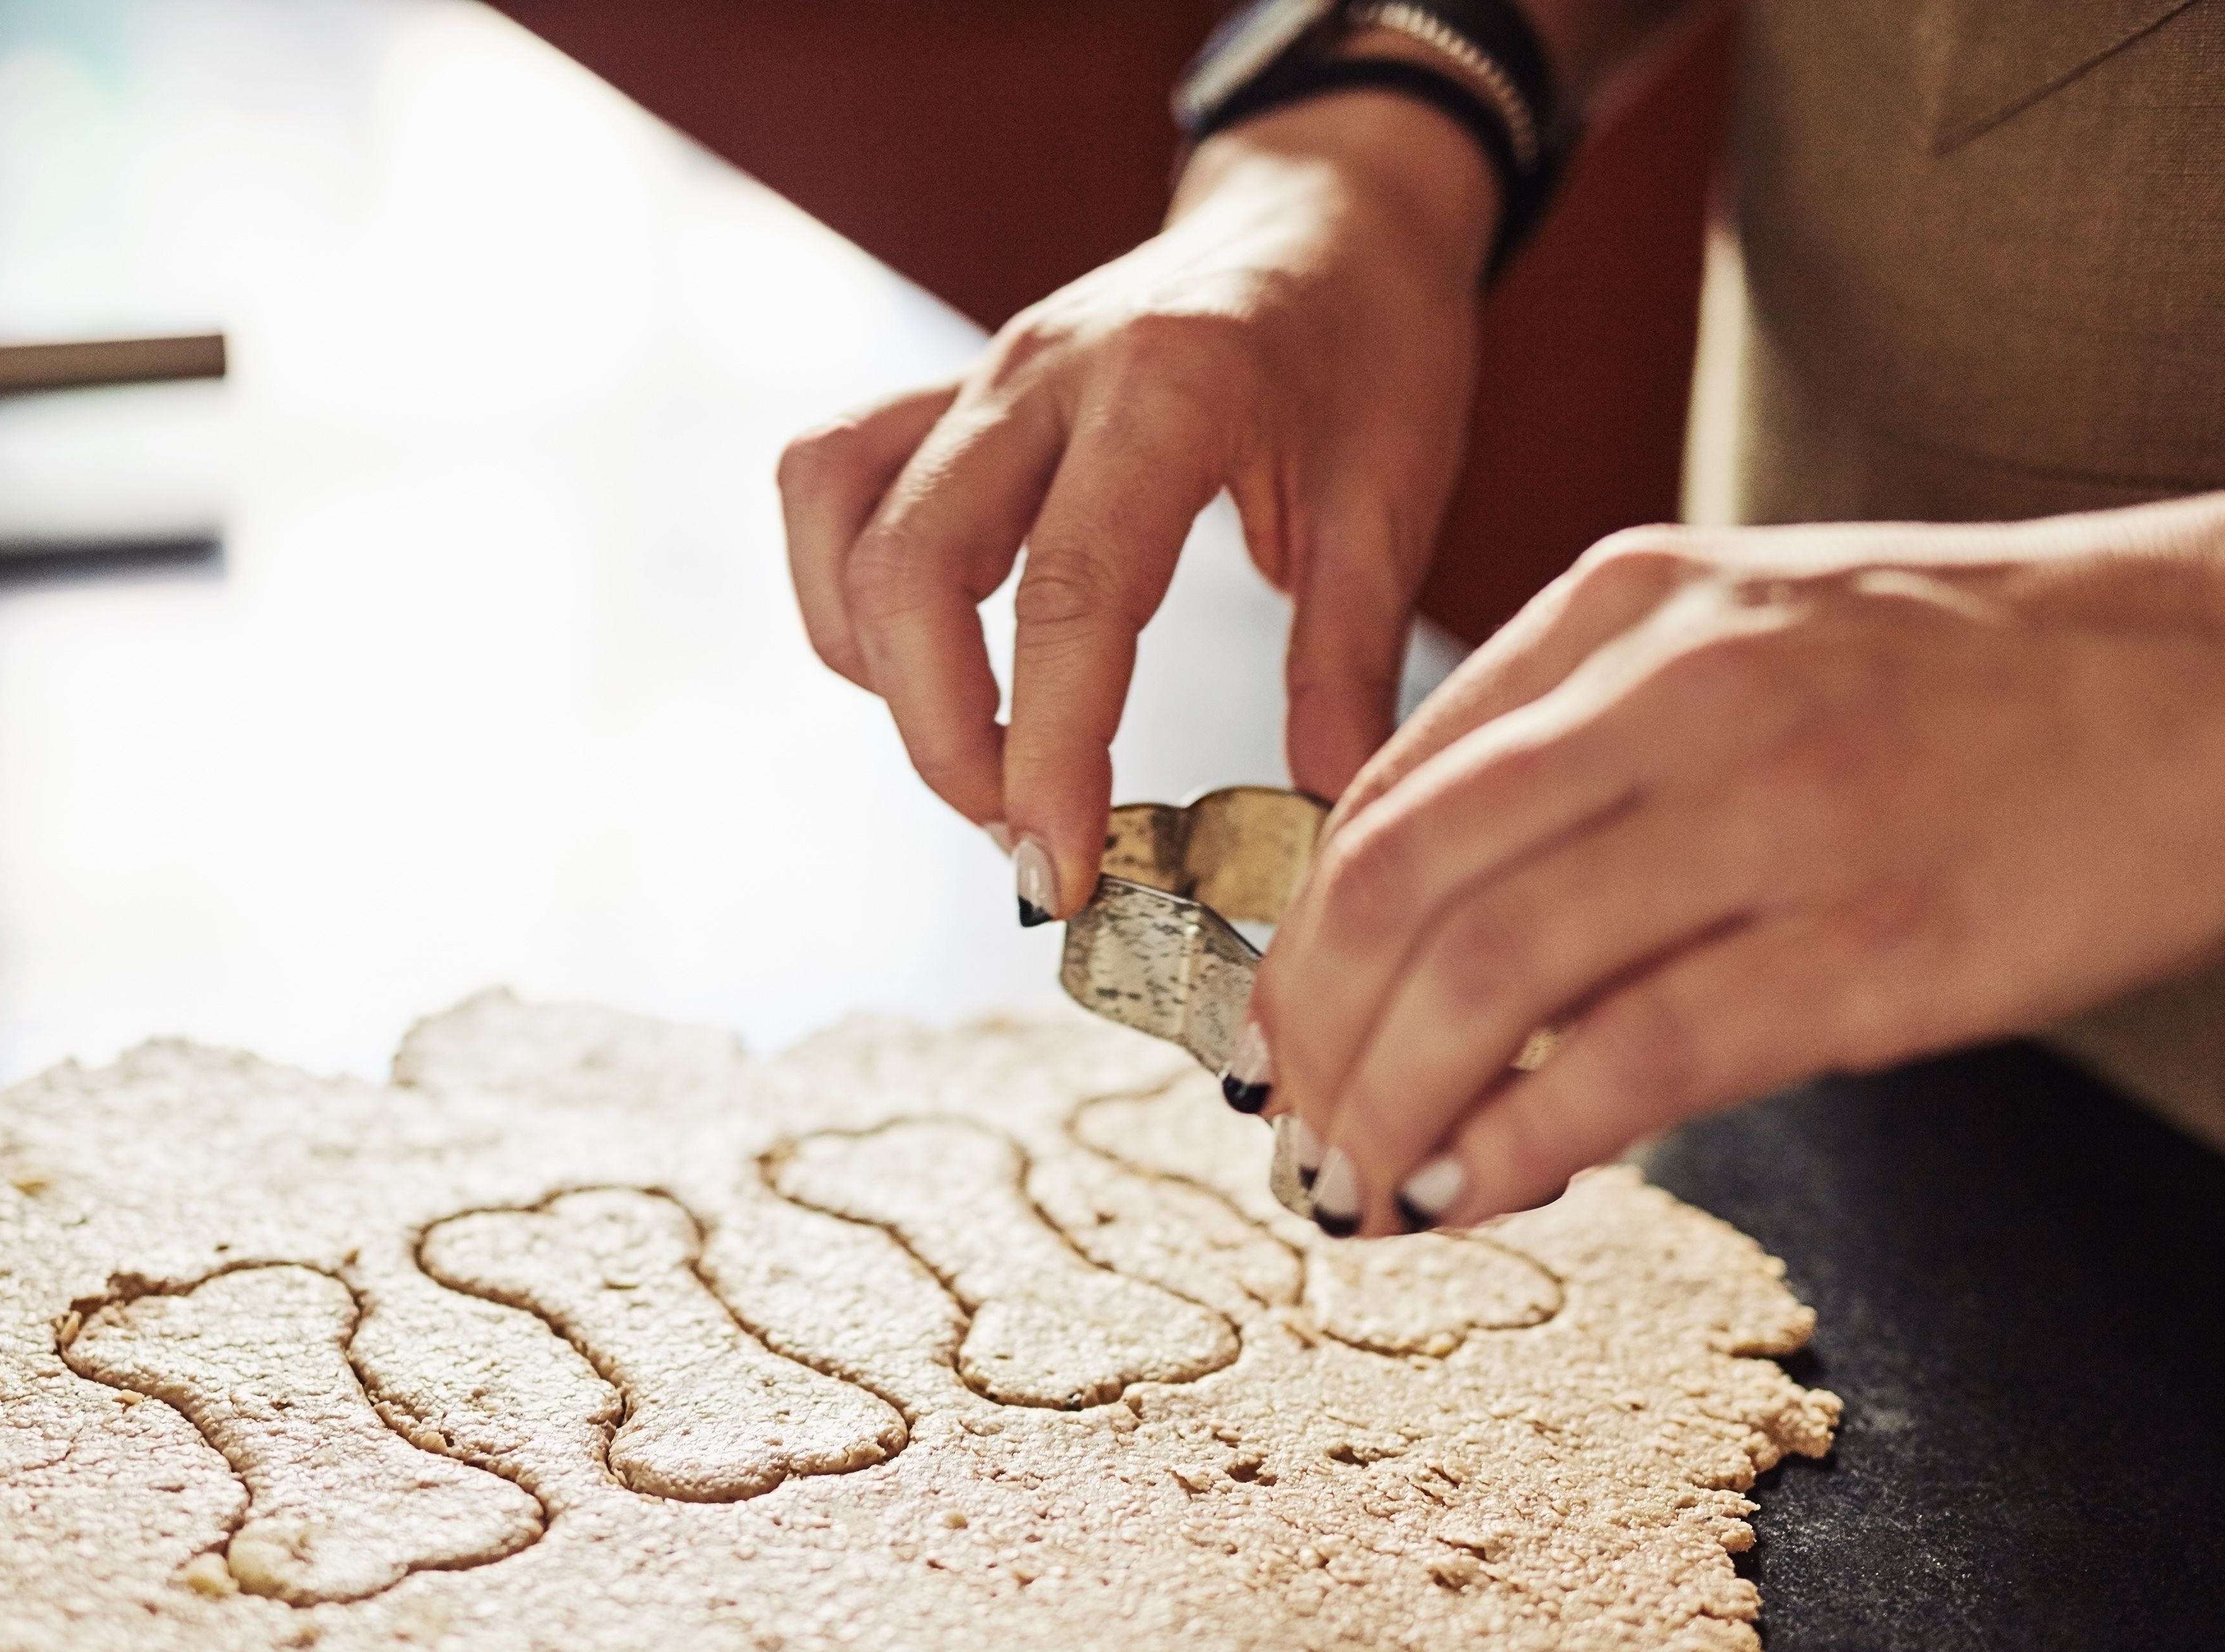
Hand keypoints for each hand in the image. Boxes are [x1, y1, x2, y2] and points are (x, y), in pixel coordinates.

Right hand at [778, 92, 1499, 916]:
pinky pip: (830, 480)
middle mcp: (1046, 372)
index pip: (1070, 596)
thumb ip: (1348, 660)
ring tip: (976, 754)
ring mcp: (980, 374)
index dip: (1049, 753)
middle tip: (1024, 840)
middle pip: (911, 571)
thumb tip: (1316, 813)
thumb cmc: (1371, 343)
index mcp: (1170, 390)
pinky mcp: (946, 391)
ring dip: (880, 669)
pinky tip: (922, 660)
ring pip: (842, 522)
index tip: (1061, 871)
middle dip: (945, 741)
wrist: (1331, 207)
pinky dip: (844, 587)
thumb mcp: (1394, 495)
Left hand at [1246, 448, 2224, 1236]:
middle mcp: (1679, 689)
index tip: (1282, 1038)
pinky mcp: (1873, 947)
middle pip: (1395, 886)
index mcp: (1631, 603)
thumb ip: (1590, 742)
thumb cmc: (2000, 669)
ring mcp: (1779, 813)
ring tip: (1362, 1191)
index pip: (1385, 789)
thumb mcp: (1757, 628)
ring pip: (1485, 979)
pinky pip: (1630, 1063)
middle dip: (1311, 1038)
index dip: (1302, 941)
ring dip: (1388, 1109)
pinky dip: (1515, 1147)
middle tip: (1293, 1136)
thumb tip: (1439, 920)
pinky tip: (1476, 1192)